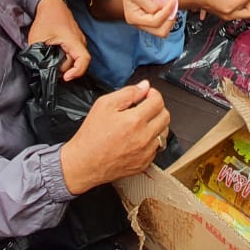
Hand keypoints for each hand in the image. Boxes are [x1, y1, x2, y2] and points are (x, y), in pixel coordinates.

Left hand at [28, 0, 89, 80]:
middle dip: (64, 69)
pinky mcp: (75, 40)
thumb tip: (37, 68)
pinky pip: (74, 54)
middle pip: (76, 62)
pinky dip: (65, 58)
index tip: (65, 78)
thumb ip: (37, 55)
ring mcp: (79, 40)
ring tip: (51, 63)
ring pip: (75, 58)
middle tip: (49, 70)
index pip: (84, 60)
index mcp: (73, 40)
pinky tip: (54, 57)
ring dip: (64, 64)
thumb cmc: (46, 18)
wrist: (51, 4)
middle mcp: (80, 41)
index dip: (77, 72)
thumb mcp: (36, 38)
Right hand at [60, 79, 170, 193]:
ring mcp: (146, 152)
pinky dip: (151, 141)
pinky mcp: (145, 163)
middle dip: (157, 108)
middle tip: (145, 108)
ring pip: (164, 132)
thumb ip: (127, 93)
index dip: (153, 94)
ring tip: (141, 123)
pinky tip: (138, 138)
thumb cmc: (91, 136)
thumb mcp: (104, 105)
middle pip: (165, 116)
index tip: (147, 95)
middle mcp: (144, 137)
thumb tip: (144, 86)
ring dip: (157, 124)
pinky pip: (157, 148)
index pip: (158, 101)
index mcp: (135, 120)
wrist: (84, 163)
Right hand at [115, 0, 176, 36]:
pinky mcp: (150, 21)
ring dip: (169, 19)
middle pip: (160, 32)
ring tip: (171, 6)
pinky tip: (168, 7)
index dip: (166, 12)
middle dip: (169, 20)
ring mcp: (145, 24)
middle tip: (173, 6)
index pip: (155, 22)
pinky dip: (168, 17)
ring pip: (162, 30)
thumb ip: (151, 5)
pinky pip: (162, 24)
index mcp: (134, 18)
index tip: (172, 1)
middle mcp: (139, 24)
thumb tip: (162, 10)